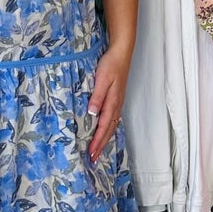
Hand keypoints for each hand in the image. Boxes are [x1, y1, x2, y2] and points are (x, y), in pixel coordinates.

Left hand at [86, 43, 130, 161]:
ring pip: (111, 126)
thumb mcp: (102, 79)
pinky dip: (107, 129)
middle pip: (108, 130)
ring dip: (104, 139)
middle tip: (93, 158)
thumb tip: (93, 114)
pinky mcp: (116, 99)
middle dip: (101, 145)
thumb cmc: (111, 65)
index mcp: (112, 103)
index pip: (103, 127)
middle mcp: (116, 105)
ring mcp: (117, 102)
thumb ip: (97, 97)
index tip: (91, 153)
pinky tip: (104, 131)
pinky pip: (112, 119)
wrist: (121, 53)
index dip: (97, 141)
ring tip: (97, 150)